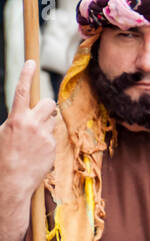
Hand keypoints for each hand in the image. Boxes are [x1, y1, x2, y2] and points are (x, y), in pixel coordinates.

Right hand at [0, 61, 57, 216]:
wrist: (12, 179)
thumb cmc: (4, 156)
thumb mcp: (3, 133)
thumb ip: (16, 120)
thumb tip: (25, 113)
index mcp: (15, 119)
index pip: (22, 91)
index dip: (26, 75)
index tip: (31, 61)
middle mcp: (32, 124)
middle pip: (49, 103)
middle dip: (46, 106)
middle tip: (39, 115)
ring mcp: (45, 136)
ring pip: (53, 119)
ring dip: (47, 123)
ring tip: (34, 138)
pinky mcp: (53, 146)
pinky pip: (53, 135)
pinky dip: (47, 140)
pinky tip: (37, 152)